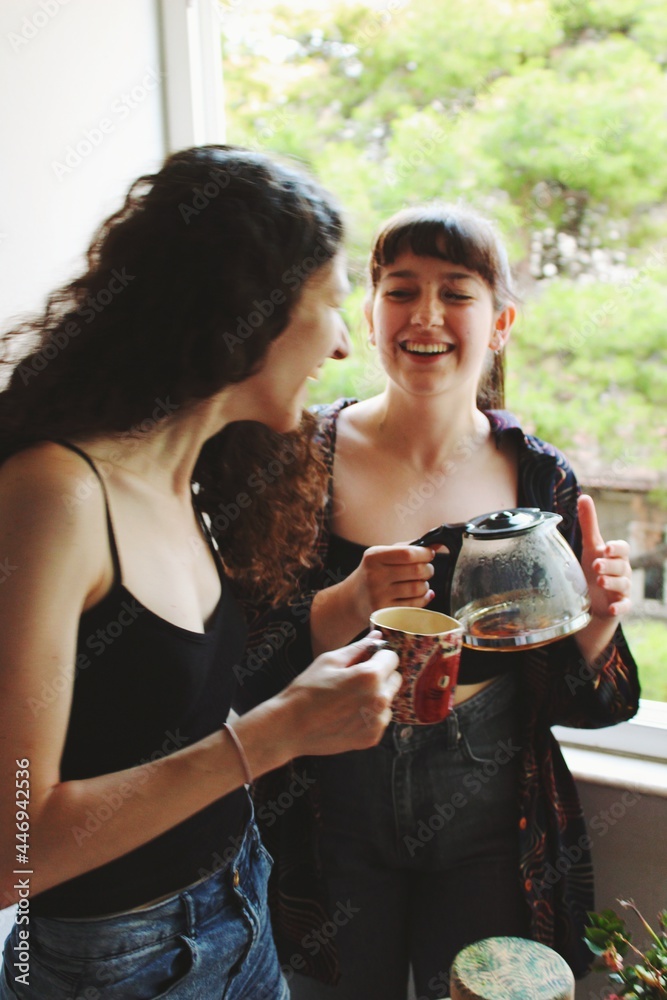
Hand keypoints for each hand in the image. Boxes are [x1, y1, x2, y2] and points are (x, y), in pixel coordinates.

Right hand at [279, 632, 400, 755]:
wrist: (289, 728)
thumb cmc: (306, 690)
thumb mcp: (329, 661)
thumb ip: (358, 648)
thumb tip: (377, 636)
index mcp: (370, 676)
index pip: (392, 658)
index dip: (378, 656)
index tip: (364, 661)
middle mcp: (380, 700)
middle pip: (395, 679)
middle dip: (380, 675)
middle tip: (354, 680)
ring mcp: (378, 722)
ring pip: (389, 700)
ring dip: (376, 696)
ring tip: (348, 699)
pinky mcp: (373, 738)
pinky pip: (381, 719)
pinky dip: (370, 715)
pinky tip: (348, 714)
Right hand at [352, 544, 435, 618]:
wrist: (352, 599)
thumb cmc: (374, 572)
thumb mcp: (383, 555)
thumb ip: (409, 547)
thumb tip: (438, 543)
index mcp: (374, 557)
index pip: (408, 553)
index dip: (425, 553)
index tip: (428, 554)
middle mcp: (374, 576)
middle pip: (417, 571)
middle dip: (428, 569)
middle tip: (426, 569)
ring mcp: (379, 596)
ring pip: (418, 589)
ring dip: (426, 585)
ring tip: (420, 582)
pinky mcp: (385, 613)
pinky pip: (415, 605)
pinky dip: (424, 598)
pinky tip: (421, 594)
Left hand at [578, 494, 631, 619]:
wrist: (594, 599)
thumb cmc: (594, 567)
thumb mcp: (590, 546)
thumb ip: (589, 524)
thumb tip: (584, 497)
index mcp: (616, 556)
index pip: (623, 549)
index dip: (616, 548)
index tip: (606, 548)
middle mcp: (622, 571)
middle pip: (622, 566)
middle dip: (610, 565)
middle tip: (596, 565)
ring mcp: (623, 589)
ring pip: (623, 585)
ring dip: (612, 583)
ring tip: (599, 581)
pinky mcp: (620, 605)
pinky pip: (625, 606)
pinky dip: (620, 608)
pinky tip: (612, 609)